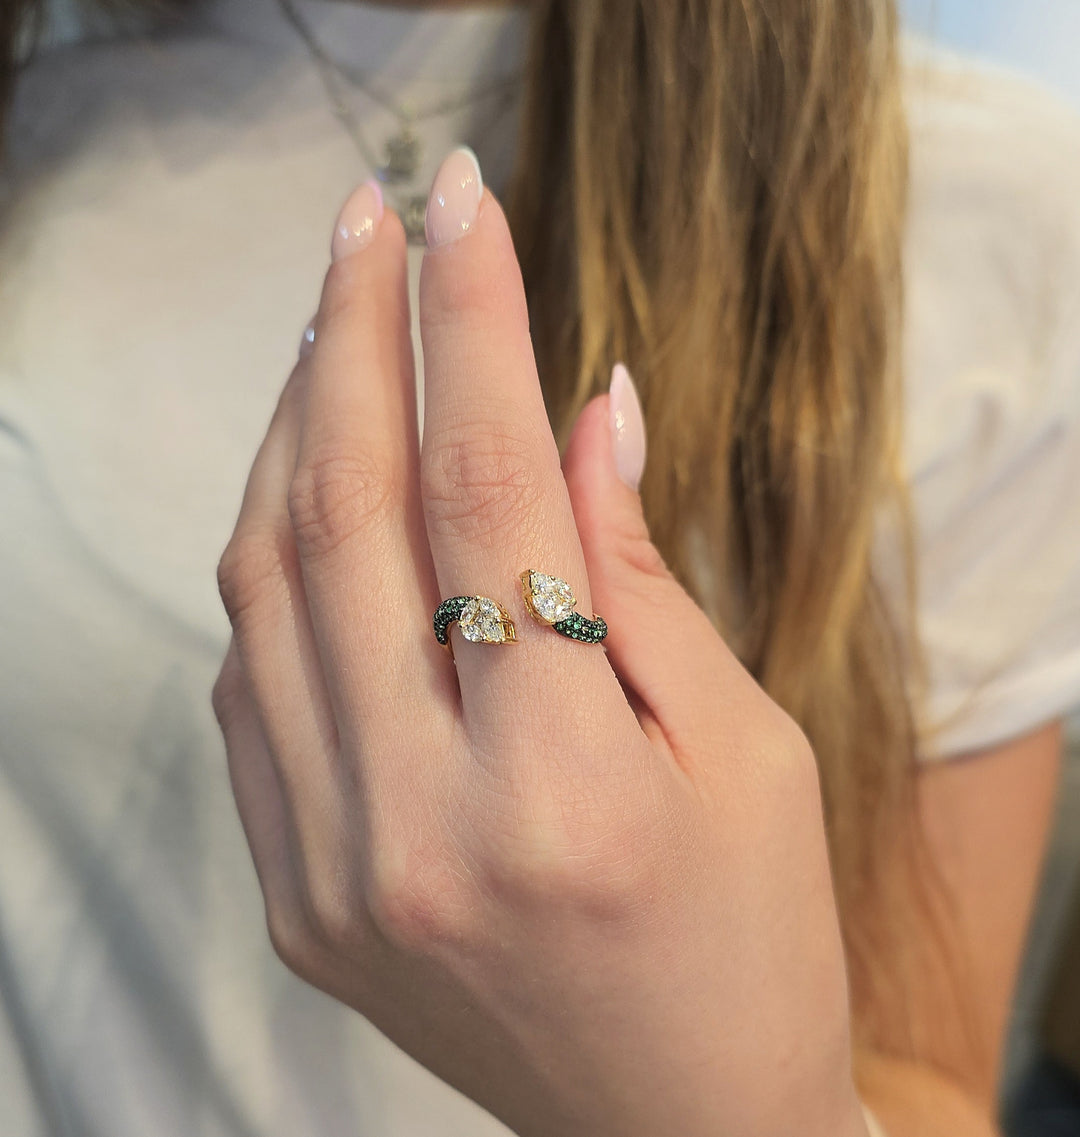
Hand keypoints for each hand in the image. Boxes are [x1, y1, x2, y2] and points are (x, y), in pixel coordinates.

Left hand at [212, 154, 866, 1136]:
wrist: (674, 1127)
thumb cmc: (750, 940)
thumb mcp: (747, 748)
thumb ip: (642, 573)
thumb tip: (585, 408)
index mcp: (563, 793)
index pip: (487, 487)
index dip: (471, 321)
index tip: (464, 203)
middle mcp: (418, 829)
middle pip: (347, 514)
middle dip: (353, 338)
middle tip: (365, 224)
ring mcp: (330, 869)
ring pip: (265, 587)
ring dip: (296, 434)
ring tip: (334, 331)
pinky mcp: (295, 891)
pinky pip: (248, 683)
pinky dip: (274, 561)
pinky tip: (315, 489)